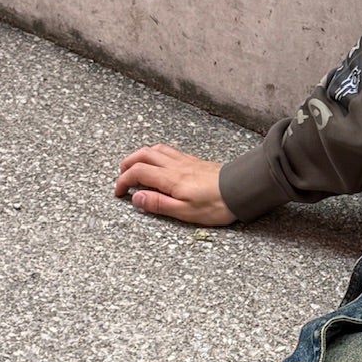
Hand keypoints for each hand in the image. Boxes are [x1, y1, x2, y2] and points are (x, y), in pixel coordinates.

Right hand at [113, 144, 236, 225]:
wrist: (242, 190)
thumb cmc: (217, 204)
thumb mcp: (185, 212)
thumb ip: (158, 204)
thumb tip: (136, 198)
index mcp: (170, 179)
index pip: (138, 172)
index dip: (123, 180)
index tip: (119, 192)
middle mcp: (176, 166)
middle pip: (144, 155)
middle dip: (128, 163)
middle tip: (121, 176)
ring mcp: (186, 161)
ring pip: (157, 150)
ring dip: (142, 155)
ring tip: (136, 166)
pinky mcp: (196, 162)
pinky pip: (171, 151)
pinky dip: (157, 153)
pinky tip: (161, 162)